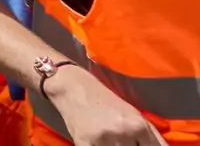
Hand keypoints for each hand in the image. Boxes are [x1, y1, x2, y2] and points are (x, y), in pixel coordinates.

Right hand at [44, 65, 167, 145]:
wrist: (73, 88)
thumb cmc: (107, 101)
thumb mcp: (135, 116)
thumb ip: (154, 139)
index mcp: (139, 127)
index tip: (138, 144)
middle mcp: (123, 134)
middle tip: (122, 140)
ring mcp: (102, 141)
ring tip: (110, 140)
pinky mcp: (84, 144)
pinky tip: (99, 142)